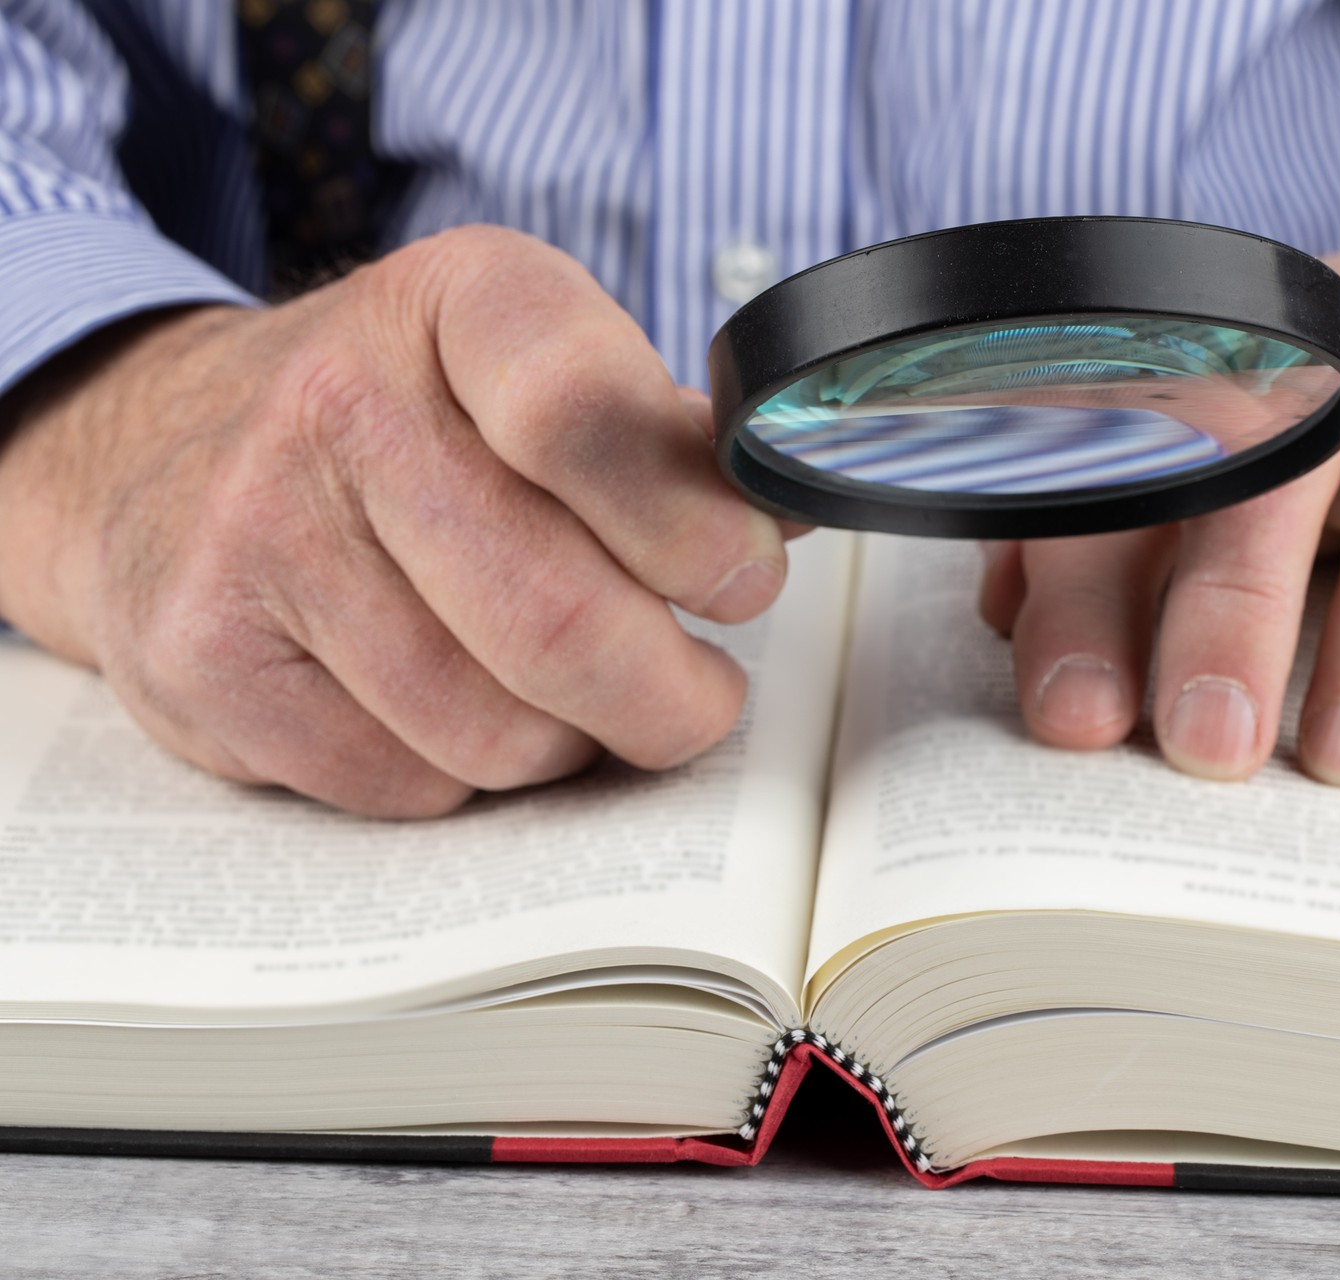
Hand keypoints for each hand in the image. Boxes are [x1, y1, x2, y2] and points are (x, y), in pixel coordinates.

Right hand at [0, 226, 788, 816]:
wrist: (164, 449)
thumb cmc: (404, 420)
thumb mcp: (538, 366)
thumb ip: (666, 440)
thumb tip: (786, 516)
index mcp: (459, 302)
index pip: (584, 413)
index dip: (693, 528)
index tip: (739, 579)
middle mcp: (338, 402)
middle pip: (557, 617)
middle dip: (668, 692)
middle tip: (695, 693)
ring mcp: (255, 533)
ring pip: (496, 727)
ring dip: (569, 741)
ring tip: (561, 690)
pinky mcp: (203, 658)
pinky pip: (408, 783)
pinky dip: (467, 775)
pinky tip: (453, 706)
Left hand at [978, 237, 1339, 784]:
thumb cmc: (1321, 444)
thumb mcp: (1202, 482)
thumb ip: (1102, 561)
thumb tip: (1046, 673)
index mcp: (1224, 361)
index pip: (1134, 466)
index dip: (1093, 590)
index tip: (1076, 716)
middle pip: (1283, 462)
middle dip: (1235, 609)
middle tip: (1210, 746)